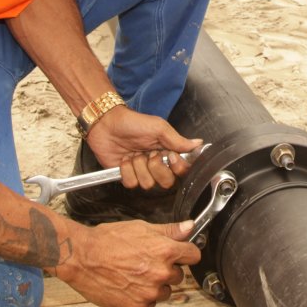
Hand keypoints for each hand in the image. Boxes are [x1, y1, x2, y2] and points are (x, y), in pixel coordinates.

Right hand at [55, 219, 200, 306]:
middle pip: (179, 275)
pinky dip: (143, 296)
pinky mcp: (137, 306)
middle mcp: (160, 273)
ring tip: (136, 274)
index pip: (193, 255)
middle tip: (147, 262)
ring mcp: (150, 292)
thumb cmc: (107, 240)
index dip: (186, 253)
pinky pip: (150, 303)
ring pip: (165, 291)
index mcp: (165, 251)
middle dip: (167, 269)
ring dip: (156, 285)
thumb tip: (188, 227)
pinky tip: (129, 285)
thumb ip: (168, 231)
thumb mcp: (141, 228)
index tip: (181, 254)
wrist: (82, 257)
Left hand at [86, 105, 202, 190]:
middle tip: (148, 153)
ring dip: (139, 166)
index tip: (169, 155)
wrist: (107, 124)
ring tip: (133, 153)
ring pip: (147, 184)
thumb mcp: (158, 127)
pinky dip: (126, 170)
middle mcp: (156, 164)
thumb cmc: (133, 122)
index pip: (182, 170)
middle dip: (156, 167)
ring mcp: (141, 171)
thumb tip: (198, 144)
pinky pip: (131, 183)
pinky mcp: (126, 176)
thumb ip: (178, 140)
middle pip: (166, 182)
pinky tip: (124, 159)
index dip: (177, 167)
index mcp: (167, 152)